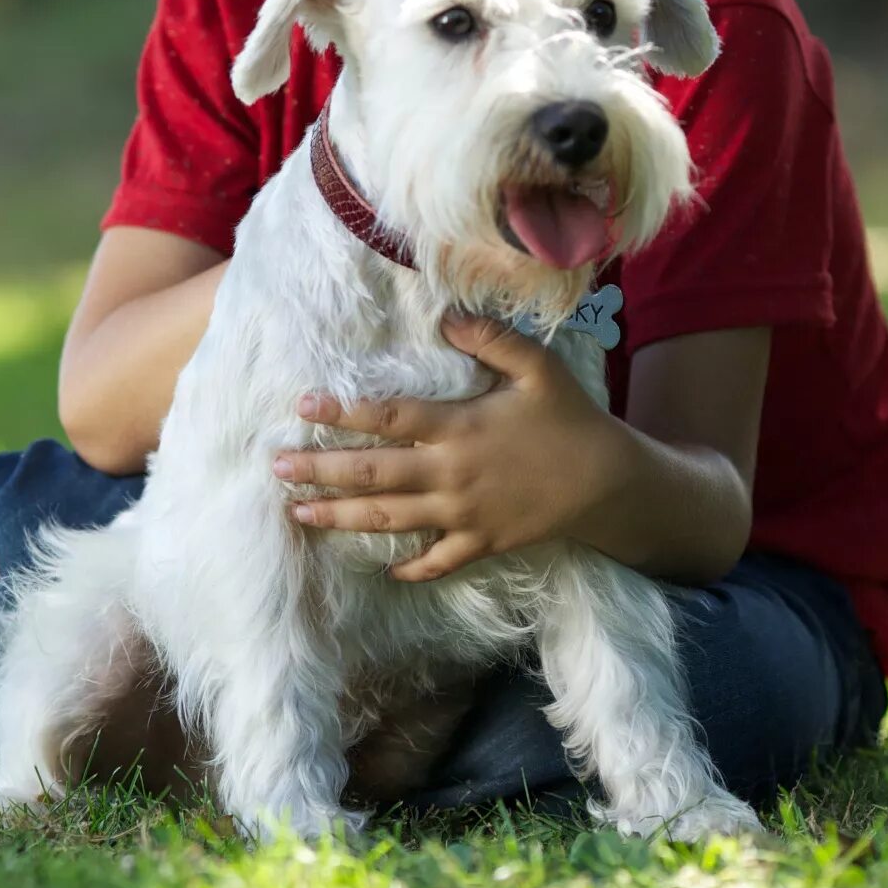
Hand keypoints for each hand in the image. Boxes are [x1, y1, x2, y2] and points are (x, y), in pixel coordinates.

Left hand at [270, 311, 625, 581]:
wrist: (610, 484)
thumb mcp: (537, 368)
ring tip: (298, 514)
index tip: (303, 406)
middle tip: (277, 468)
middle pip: (373, 474)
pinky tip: (383, 570)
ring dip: (340, 517)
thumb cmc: (570, 419)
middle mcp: (451, 475)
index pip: (388, 418)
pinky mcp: (481, 544)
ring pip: (389, 520)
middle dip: (320, 471)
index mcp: (459, 428)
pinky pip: (437, 562)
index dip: (343, 412)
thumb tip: (445, 317)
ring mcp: (463, 515)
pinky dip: (410, 567)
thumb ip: (490, 339)